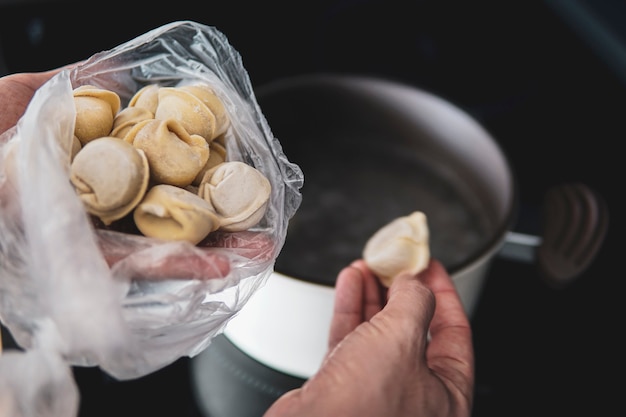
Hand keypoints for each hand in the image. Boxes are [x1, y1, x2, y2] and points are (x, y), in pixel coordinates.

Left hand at [0, 70, 274, 280]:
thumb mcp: (14, 100)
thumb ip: (69, 86)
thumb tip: (123, 71)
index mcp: (88, 166)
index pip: (155, 162)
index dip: (196, 160)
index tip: (230, 156)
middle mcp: (97, 205)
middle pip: (170, 207)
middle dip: (221, 210)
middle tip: (262, 210)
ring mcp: (93, 239)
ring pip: (165, 243)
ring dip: (217, 246)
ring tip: (259, 245)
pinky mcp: (83, 269)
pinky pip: (139, 269)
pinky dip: (180, 266)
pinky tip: (219, 265)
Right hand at [264, 259, 473, 416]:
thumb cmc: (362, 409)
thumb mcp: (402, 339)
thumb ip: (414, 301)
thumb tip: (414, 282)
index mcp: (446, 394)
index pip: (455, 333)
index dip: (445, 294)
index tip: (432, 268)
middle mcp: (413, 394)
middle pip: (414, 329)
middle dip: (402, 290)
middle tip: (396, 264)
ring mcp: (377, 391)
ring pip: (379, 331)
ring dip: (373, 294)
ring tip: (368, 267)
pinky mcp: (344, 386)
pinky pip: (352, 339)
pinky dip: (351, 308)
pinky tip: (350, 284)